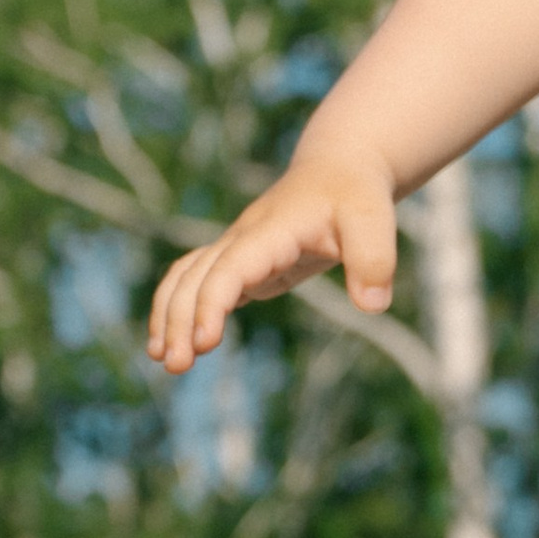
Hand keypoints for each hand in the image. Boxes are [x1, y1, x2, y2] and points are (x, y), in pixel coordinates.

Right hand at [146, 149, 399, 375]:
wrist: (339, 171)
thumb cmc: (356, 196)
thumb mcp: (375, 219)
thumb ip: (375, 259)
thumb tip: (373, 306)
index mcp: (271, 231)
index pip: (230, 267)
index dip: (211, 302)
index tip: (204, 341)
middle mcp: (243, 240)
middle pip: (195, 276)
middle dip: (179, 319)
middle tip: (176, 366)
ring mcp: (238, 250)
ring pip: (187, 278)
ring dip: (169, 315)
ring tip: (163, 360)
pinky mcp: (243, 264)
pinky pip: (199, 284)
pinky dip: (181, 310)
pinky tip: (180, 344)